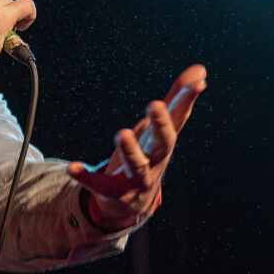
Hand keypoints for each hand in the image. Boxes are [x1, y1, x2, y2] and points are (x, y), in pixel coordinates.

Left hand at [66, 64, 206, 230]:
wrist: (132, 204)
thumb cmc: (149, 157)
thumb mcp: (161, 129)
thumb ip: (177, 99)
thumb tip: (200, 69)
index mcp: (164, 143)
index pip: (179, 119)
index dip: (187, 101)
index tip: (198, 84)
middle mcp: (156, 161)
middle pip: (165, 145)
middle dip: (161, 126)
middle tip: (154, 104)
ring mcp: (136, 179)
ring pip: (137, 166)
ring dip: (131, 151)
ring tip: (121, 133)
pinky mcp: (114, 192)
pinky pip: (99, 185)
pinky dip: (86, 176)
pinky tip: (72, 167)